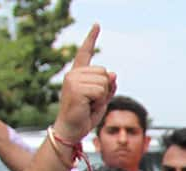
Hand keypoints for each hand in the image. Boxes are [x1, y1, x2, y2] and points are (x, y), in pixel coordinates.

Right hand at [53, 24, 116, 141]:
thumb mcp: (102, 99)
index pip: (85, 52)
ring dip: (102, 97)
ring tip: (89, 104)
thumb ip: (108, 86)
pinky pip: (101, 90)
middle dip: (105, 89)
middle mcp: (73, 73)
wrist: (71, 129)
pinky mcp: (74, 88)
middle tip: (92, 101)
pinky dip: (99, 101)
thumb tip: (113, 73)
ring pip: (104, 82)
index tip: (97, 25)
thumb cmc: (85, 115)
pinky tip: (88, 106)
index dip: (91, 38)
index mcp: (78, 74)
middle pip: (105, 72)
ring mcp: (72, 79)